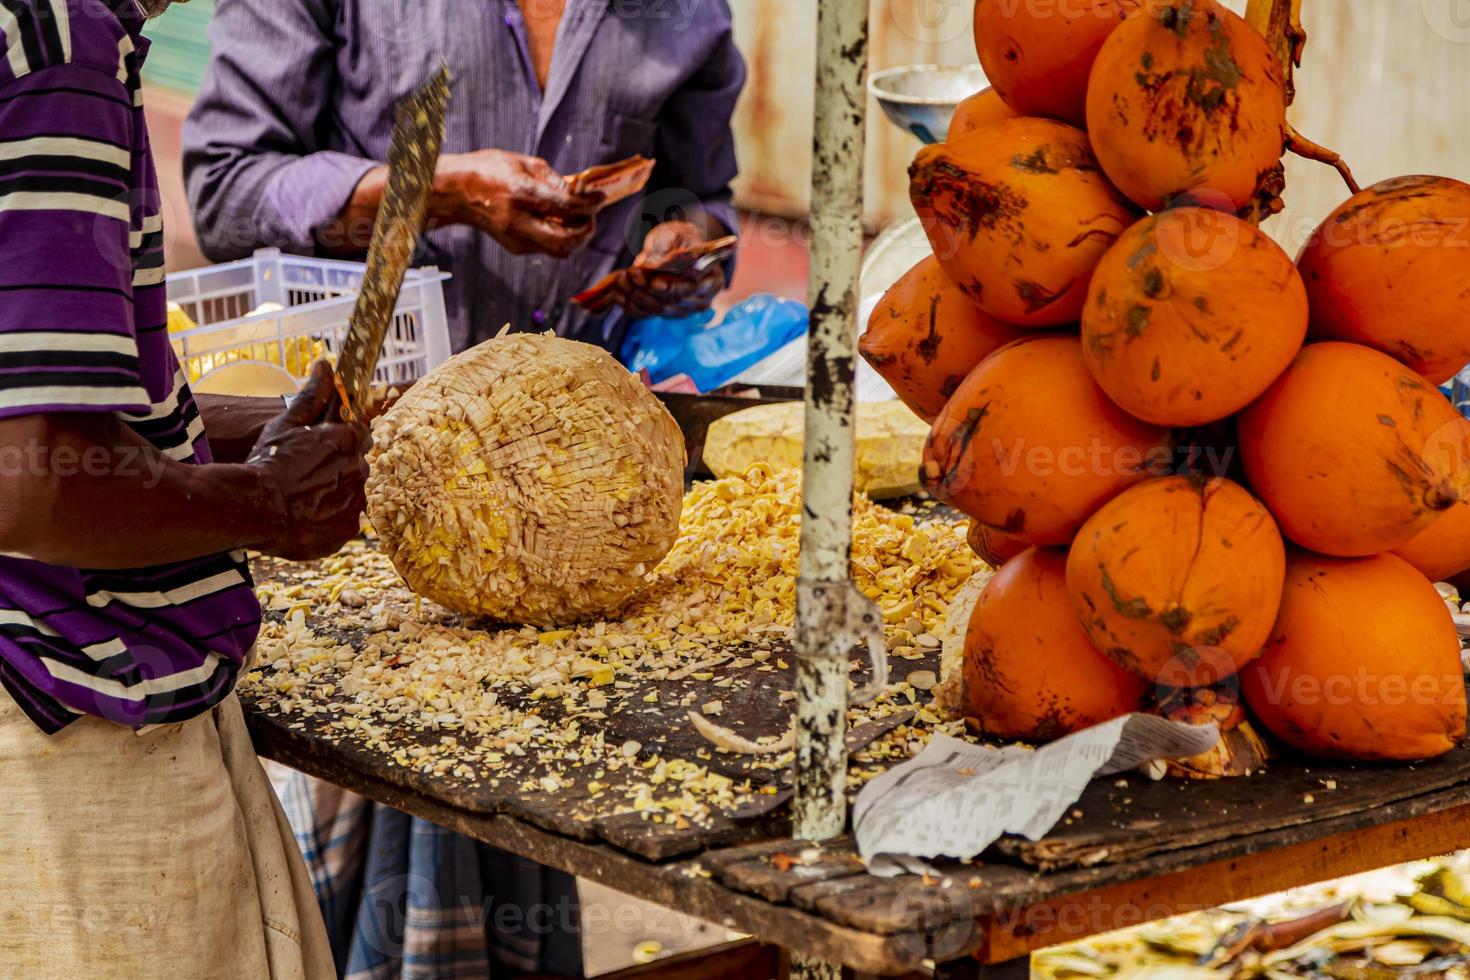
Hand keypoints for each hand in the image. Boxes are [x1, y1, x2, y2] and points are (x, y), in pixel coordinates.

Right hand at [247, 361, 370, 560]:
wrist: (252, 506)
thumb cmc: (266, 462)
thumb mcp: (287, 424)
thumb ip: (312, 396)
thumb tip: (325, 365)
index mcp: (348, 438)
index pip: (361, 439)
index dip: (341, 447)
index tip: (323, 455)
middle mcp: (359, 466)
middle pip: (359, 467)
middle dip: (340, 472)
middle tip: (310, 480)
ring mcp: (357, 499)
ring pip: (355, 496)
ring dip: (337, 497)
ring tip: (307, 501)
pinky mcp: (350, 527)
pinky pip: (347, 522)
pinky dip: (331, 521)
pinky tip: (309, 519)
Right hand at [433, 149, 602, 257]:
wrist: (455, 192)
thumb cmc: (487, 171)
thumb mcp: (522, 163)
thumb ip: (553, 179)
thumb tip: (577, 192)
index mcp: (522, 195)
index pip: (567, 207)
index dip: (590, 205)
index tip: (600, 199)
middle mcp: (519, 221)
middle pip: (566, 242)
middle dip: (586, 232)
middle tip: (590, 218)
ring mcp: (516, 238)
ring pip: (558, 251)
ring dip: (575, 237)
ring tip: (576, 220)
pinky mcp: (514, 247)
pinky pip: (546, 247)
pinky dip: (558, 236)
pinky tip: (556, 221)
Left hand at [588, 221, 725, 317]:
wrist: (678, 246)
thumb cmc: (680, 237)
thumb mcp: (678, 233)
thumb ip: (669, 248)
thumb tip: (654, 267)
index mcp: (712, 277)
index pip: (692, 287)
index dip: (672, 286)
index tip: (654, 282)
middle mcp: (701, 298)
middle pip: (673, 302)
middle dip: (648, 291)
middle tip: (628, 277)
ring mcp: (684, 309)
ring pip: (659, 310)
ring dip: (636, 297)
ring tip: (621, 281)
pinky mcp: (666, 311)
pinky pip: (648, 315)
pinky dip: (631, 306)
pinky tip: (619, 295)